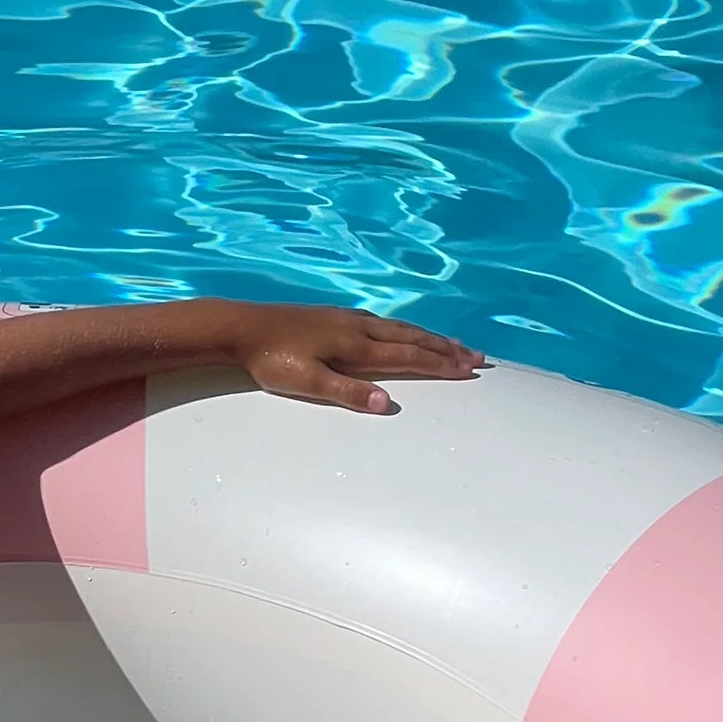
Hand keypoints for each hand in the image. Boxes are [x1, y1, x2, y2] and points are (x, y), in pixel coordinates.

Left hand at [226, 302, 485, 414]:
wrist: (243, 327)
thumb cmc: (272, 359)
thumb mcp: (307, 382)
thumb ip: (347, 393)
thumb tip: (386, 404)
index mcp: (356, 346)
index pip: (409, 356)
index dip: (441, 365)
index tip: (470, 371)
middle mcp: (359, 327)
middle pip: (414, 338)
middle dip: (448, 349)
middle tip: (479, 358)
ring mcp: (349, 319)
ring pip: (401, 328)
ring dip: (431, 338)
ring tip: (455, 345)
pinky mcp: (336, 317)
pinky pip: (385, 323)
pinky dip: (407, 330)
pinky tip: (406, 333)